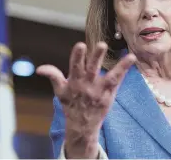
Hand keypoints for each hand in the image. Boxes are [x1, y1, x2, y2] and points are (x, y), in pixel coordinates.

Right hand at [36, 42, 135, 157]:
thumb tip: (39, 69)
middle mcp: (87, 85)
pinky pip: (117, 80)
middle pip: (92, 68)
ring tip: (126, 55)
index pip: (75, 66)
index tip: (80, 45)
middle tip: (101, 45)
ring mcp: (99, 90)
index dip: (77, 56)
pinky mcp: (109, 93)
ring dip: (118, 66)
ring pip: (108, 76)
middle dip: (96, 57)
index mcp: (74, 81)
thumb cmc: (71, 104)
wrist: (82, 125)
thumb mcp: (60, 91)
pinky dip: (124, 69)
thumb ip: (53, 76)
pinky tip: (131, 58)